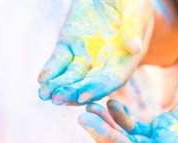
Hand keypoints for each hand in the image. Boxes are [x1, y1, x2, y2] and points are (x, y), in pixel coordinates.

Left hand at [38, 0, 153, 104]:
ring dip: (60, 86)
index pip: (113, 79)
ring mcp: (87, 53)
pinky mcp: (70, 43)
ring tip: (45, 94)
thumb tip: (134, 48)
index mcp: (127, 57)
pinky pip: (59, 61)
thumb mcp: (135, 7)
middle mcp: (107, 61)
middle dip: (73, 92)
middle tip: (57, 99)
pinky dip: (51, 71)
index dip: (98, 88)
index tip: (82, 95)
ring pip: (72, 75)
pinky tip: (42, 80)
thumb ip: (133, 27)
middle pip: (90, 82)